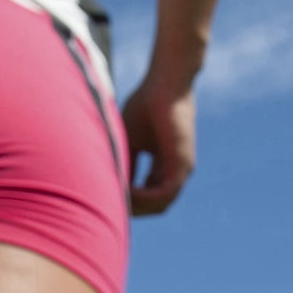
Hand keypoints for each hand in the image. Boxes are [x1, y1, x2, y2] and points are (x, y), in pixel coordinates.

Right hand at [120, 76, 196, 215]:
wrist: (166, 83)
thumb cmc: (146, 105)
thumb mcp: (129, 139)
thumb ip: (124, 162)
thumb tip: (111, 184)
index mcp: (165, 165)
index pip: (150, 196)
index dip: (130, 202)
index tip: (109, 199)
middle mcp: (176, 170)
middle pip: (156, 205)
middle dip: (134, 209)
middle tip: (111, 205)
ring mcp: (182, 169)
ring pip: (160, 204)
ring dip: (138, 206)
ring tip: (115, 199)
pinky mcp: (183, 163)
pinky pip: (164, 193)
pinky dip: (144, 197)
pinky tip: (127, 192)